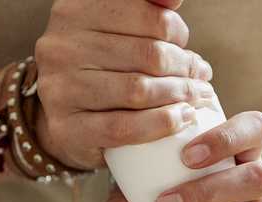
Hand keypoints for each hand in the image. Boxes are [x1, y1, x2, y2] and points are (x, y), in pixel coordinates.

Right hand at [34, 0, 214, 169]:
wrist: (64, 119)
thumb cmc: (100, 66)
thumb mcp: (114, 27)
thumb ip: (145, 8)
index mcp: (75, 11)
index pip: (147, 15)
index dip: (175, 30)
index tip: (183, 43)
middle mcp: (61, 46)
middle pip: (148, 54)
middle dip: (185, 67)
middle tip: (200, 77)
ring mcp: (61, 89)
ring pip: (138, 90)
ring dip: (178, 95)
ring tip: (196, 97)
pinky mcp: (67, 128)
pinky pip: (124, 127)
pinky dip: (161, 123)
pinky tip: (181, 119)